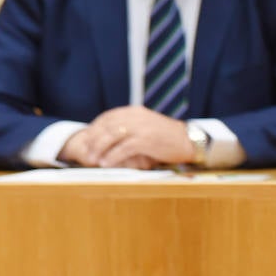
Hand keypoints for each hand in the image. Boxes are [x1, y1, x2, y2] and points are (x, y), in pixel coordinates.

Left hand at [76, 106, 193, 167]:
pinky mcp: (146, 140)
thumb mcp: (147, 125)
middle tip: (86, 154)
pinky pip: (123, 148)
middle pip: (106, 126)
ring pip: (112, 136)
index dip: (94, 130)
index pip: (107, 118)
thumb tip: (110, 135)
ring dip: (99, 149)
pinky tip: (107, 164)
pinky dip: (112, 157)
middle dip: (93, 141)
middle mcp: (136, 116)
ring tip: (93, 160)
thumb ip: (131, 126)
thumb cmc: (168, 137)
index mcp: (134, 111)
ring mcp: (141, 128)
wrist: (189, 140)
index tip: (87, 142)